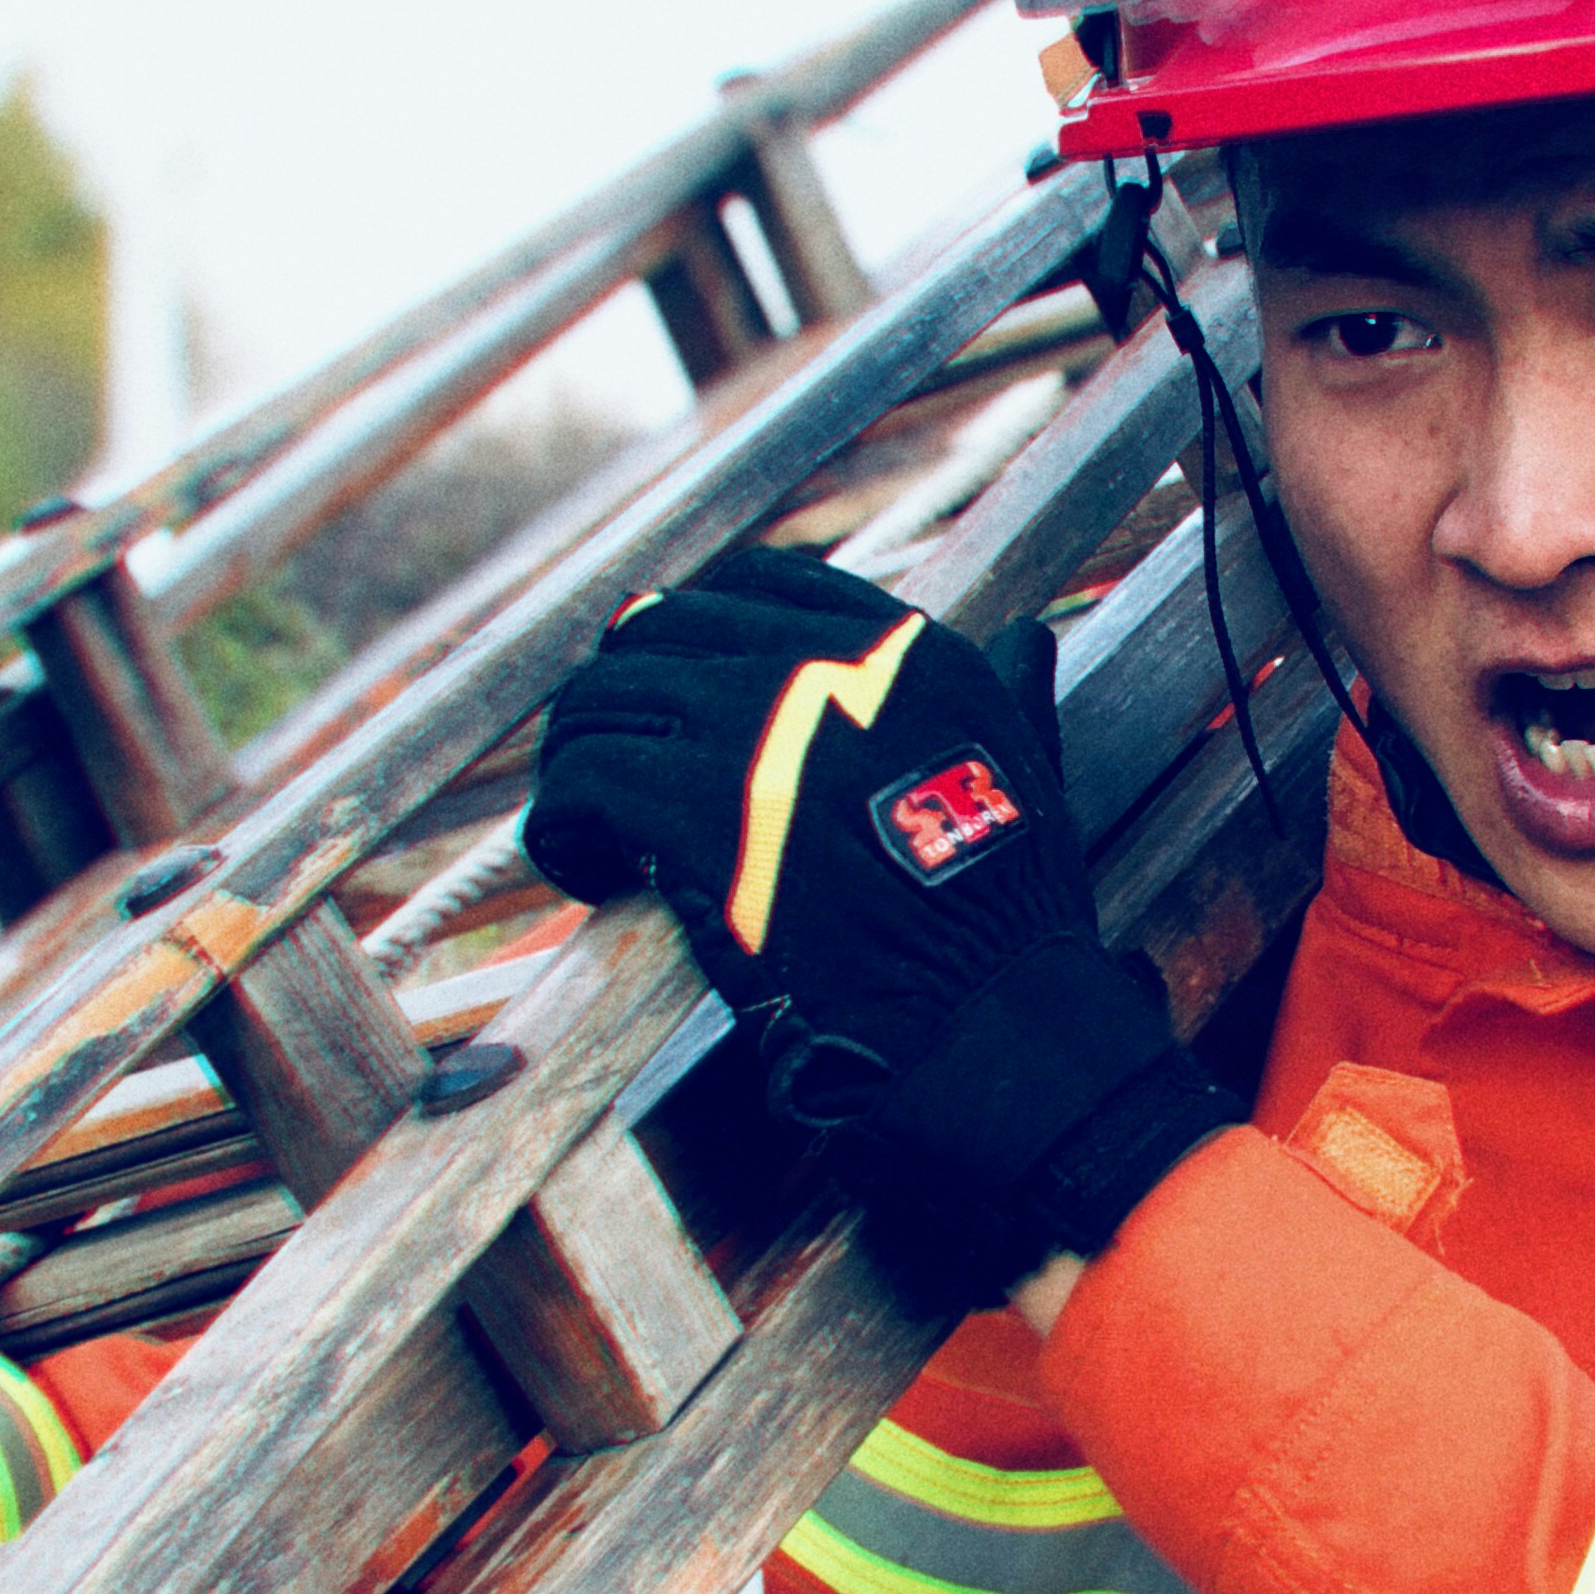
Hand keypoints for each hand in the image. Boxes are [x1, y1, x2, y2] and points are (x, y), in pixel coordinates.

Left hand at [524, 548, 1238, 1312]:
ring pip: (602, 700)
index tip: (672, 687)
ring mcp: (753, 729)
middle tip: (609, 766)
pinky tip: (584, 872)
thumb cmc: (1011, 911)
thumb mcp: (1030, 765)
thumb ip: (1011, 692)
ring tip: (589, 826)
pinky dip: (563, 829)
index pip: (760, 583)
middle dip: (621, 695)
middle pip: (660, 632)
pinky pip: (581, 785)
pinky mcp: (694, 810)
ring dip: (578, 760)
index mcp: (898, 647)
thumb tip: (1026, 640)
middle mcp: (820, 663)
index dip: (694, 629)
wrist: (983, 1010)